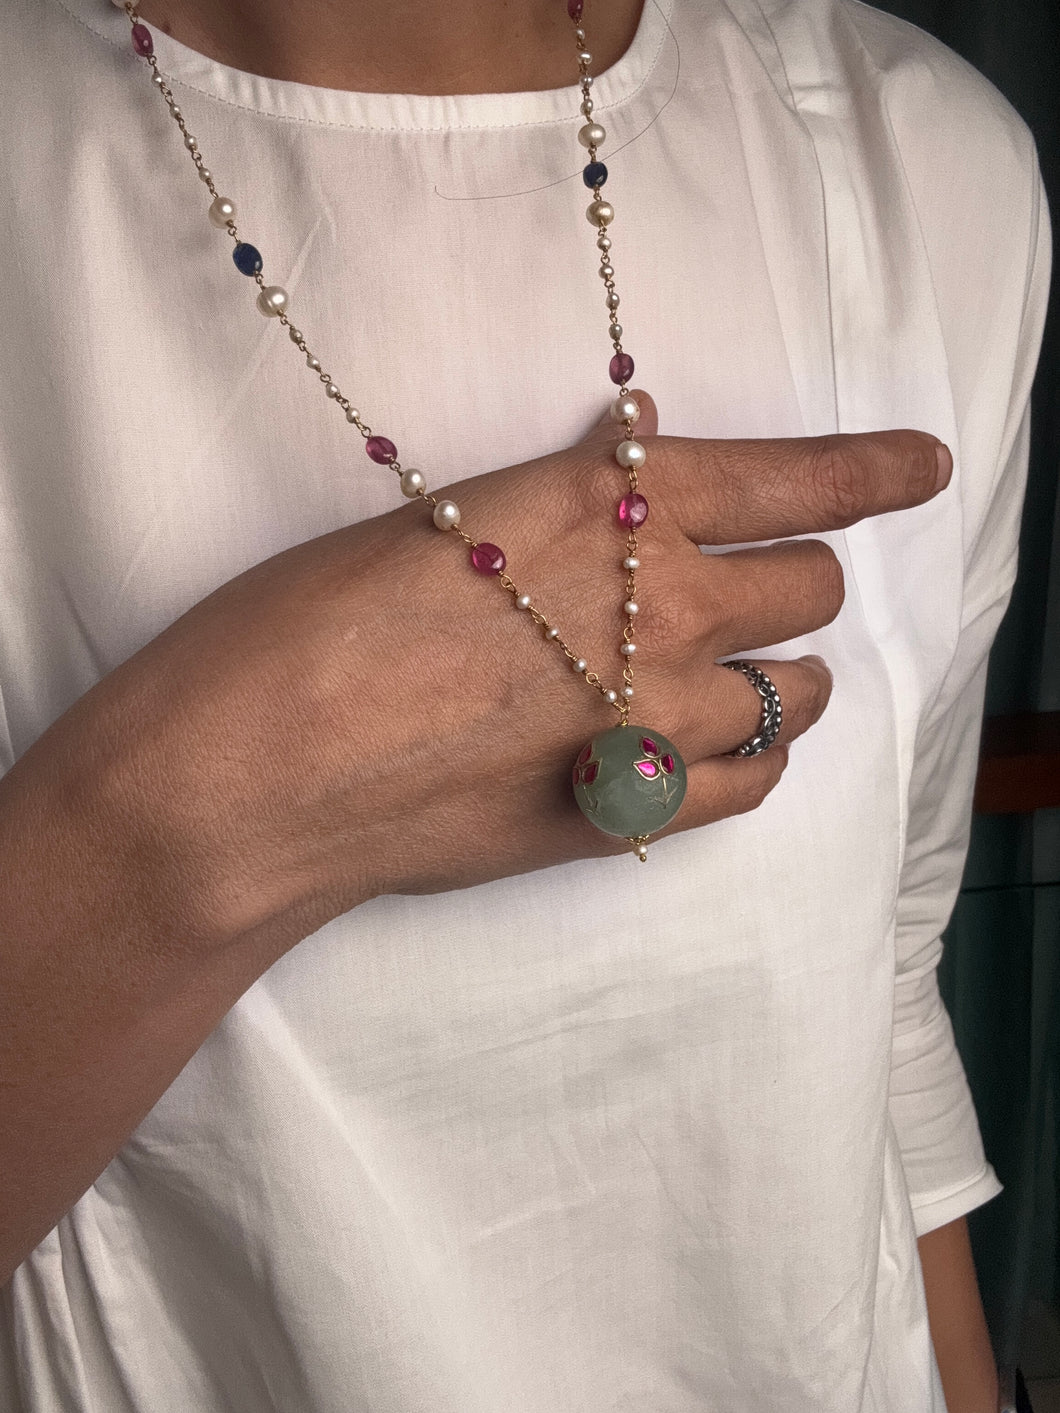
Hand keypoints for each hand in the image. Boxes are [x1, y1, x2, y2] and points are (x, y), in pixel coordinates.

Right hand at [20, 392, 949, 949]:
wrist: (256, 771)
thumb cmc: (308, 625)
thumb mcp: (442, 523)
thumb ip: (562, 510)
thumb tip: (633, 473)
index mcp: (604, 503)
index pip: (789, 476)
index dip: (872, 468)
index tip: (922, 465)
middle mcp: (658, 603)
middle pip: (809, 587)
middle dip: (790, 580)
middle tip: (747, 590)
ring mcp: (656, 716)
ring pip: (798, 691)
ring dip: (777, 675)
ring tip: (727, 680)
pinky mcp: (633, 810)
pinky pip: (756, 785)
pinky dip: (748, 762)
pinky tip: (705, 751)